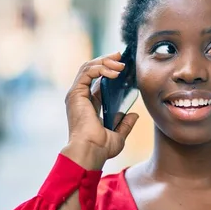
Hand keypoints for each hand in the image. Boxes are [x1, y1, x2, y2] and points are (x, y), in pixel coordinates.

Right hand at [62, 52, 138, 169]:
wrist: (91, 152)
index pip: (98, 80)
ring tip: (120, 64)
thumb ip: (125, 124)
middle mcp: (81, 98)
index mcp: (89, 105)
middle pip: (92, 70)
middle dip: (107, 60)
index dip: (109, 70)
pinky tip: (114, 72)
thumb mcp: (118, 135)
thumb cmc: (101, 148)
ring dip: (105, 62)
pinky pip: (87, 72)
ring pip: (88, 67)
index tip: (123, 65)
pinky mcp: (75, 93)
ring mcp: (76, 95)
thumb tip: (134, 115)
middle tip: (121, 57)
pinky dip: (100, 68)